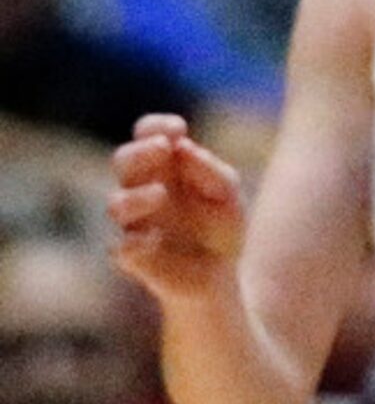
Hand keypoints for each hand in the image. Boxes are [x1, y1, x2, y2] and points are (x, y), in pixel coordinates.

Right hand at [108, 114, 246, 303]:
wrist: (223, 275)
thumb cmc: (220, 228)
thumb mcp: (228, 196)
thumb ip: (211, 171)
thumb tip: (184, 148)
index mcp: (161, 168)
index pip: (146, 135)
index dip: (154, 127)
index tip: (177, 128)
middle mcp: (140, 190)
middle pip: (123, 161)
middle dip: (140, 151)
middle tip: (163, 148)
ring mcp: (134, 224)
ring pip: (116, 204)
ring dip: (136, 195)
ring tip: (161, 194)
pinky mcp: (133, 258)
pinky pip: (121, 248)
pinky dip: (135, 242)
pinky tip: (154, 238)